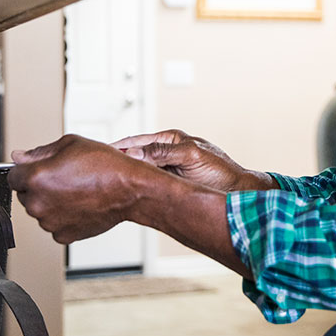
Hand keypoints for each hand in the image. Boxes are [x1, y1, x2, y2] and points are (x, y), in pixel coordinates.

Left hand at [7, 134, 155, 243]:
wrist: (128, 189)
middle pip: (24, 194)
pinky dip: (62, 216)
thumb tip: (19, 157)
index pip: (12, 176)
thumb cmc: (104, 165)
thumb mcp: (69, 144)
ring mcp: (49, 222)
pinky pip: (54, 224)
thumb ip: (39, 152)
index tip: (38, 170)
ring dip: (50, 201)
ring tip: (75, 189)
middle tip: (63, 177)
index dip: (26, 170)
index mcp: (35, 178)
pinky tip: (79, 203)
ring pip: (40, 210)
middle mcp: (38, 203)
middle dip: (38, 186)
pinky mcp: (62, 235)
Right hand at [111, 129, 275, 191]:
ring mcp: (165, 170)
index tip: (101, 154)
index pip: (136, 140)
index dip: (118, 147)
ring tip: (107, 183)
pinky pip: (146, 186)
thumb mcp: (191, 156)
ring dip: (125, 177)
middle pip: (134, 156)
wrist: (237, 194)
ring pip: (138, 173)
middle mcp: (165, 153)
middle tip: (98, 171)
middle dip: (117, 162)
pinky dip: (135, 189)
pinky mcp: (167, 186)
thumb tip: (135, 152)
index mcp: (170, 139)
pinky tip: (126, 195)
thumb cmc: (221, 172)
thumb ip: (163, 152)